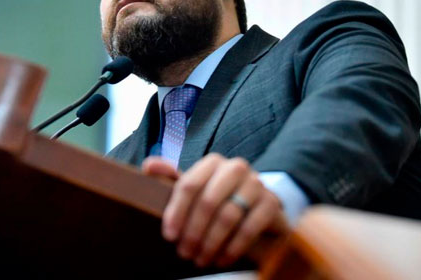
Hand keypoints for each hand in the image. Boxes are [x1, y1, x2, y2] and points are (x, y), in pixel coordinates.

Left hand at [142, 153, 288, 267]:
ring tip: (201, 259)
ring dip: (211, 243)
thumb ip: (172, 179)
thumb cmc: (220, 200)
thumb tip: (149, 165)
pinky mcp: (271, 202)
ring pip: (228, 216)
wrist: (259, 211)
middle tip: (185, 253)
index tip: (169, 236)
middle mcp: (236, 167)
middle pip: (208, 201)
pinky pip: (250, 227)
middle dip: (194, 232)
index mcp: (213, 162)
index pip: (189, 185)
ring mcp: (256, 183)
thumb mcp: (196, 190)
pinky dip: (233, 247)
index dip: (176, 212)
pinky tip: (222, 259)